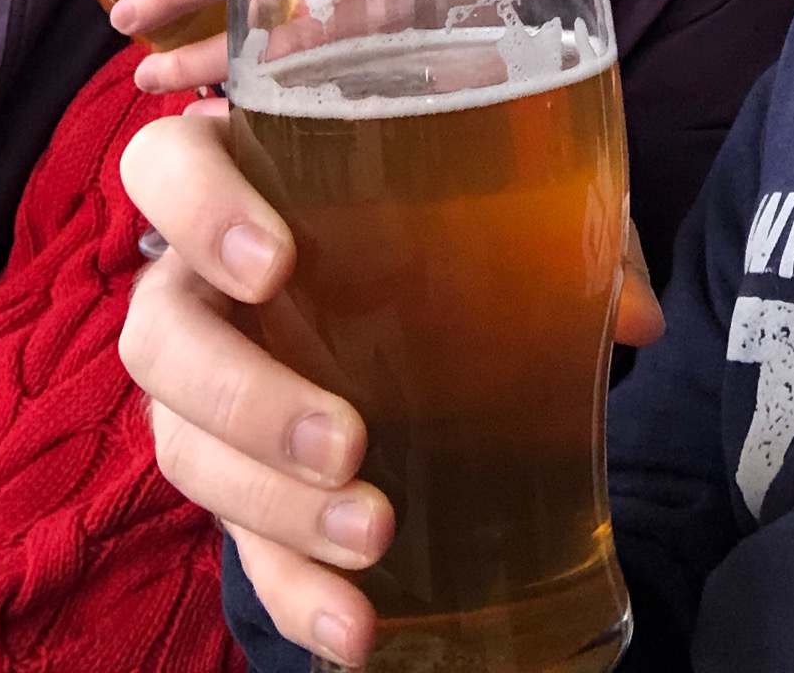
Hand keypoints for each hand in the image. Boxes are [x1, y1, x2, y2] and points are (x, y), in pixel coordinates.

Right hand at [119, 104, 663, 667]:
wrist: (422, 279)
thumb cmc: (441, 205)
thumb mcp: (501, 191)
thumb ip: (564, 227)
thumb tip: (634, 316)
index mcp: (241, 176)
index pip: (167, 165)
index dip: (199, 207)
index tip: (278, 261)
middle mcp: (197, 281)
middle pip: (159, 333)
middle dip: (244, 397)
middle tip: (343, 438)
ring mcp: (203, 384)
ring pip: (182, 447)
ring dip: (271, 505)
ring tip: (373, 535)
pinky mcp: (233, 474)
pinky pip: (237, 538)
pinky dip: (292, 587)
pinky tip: (352, 627)